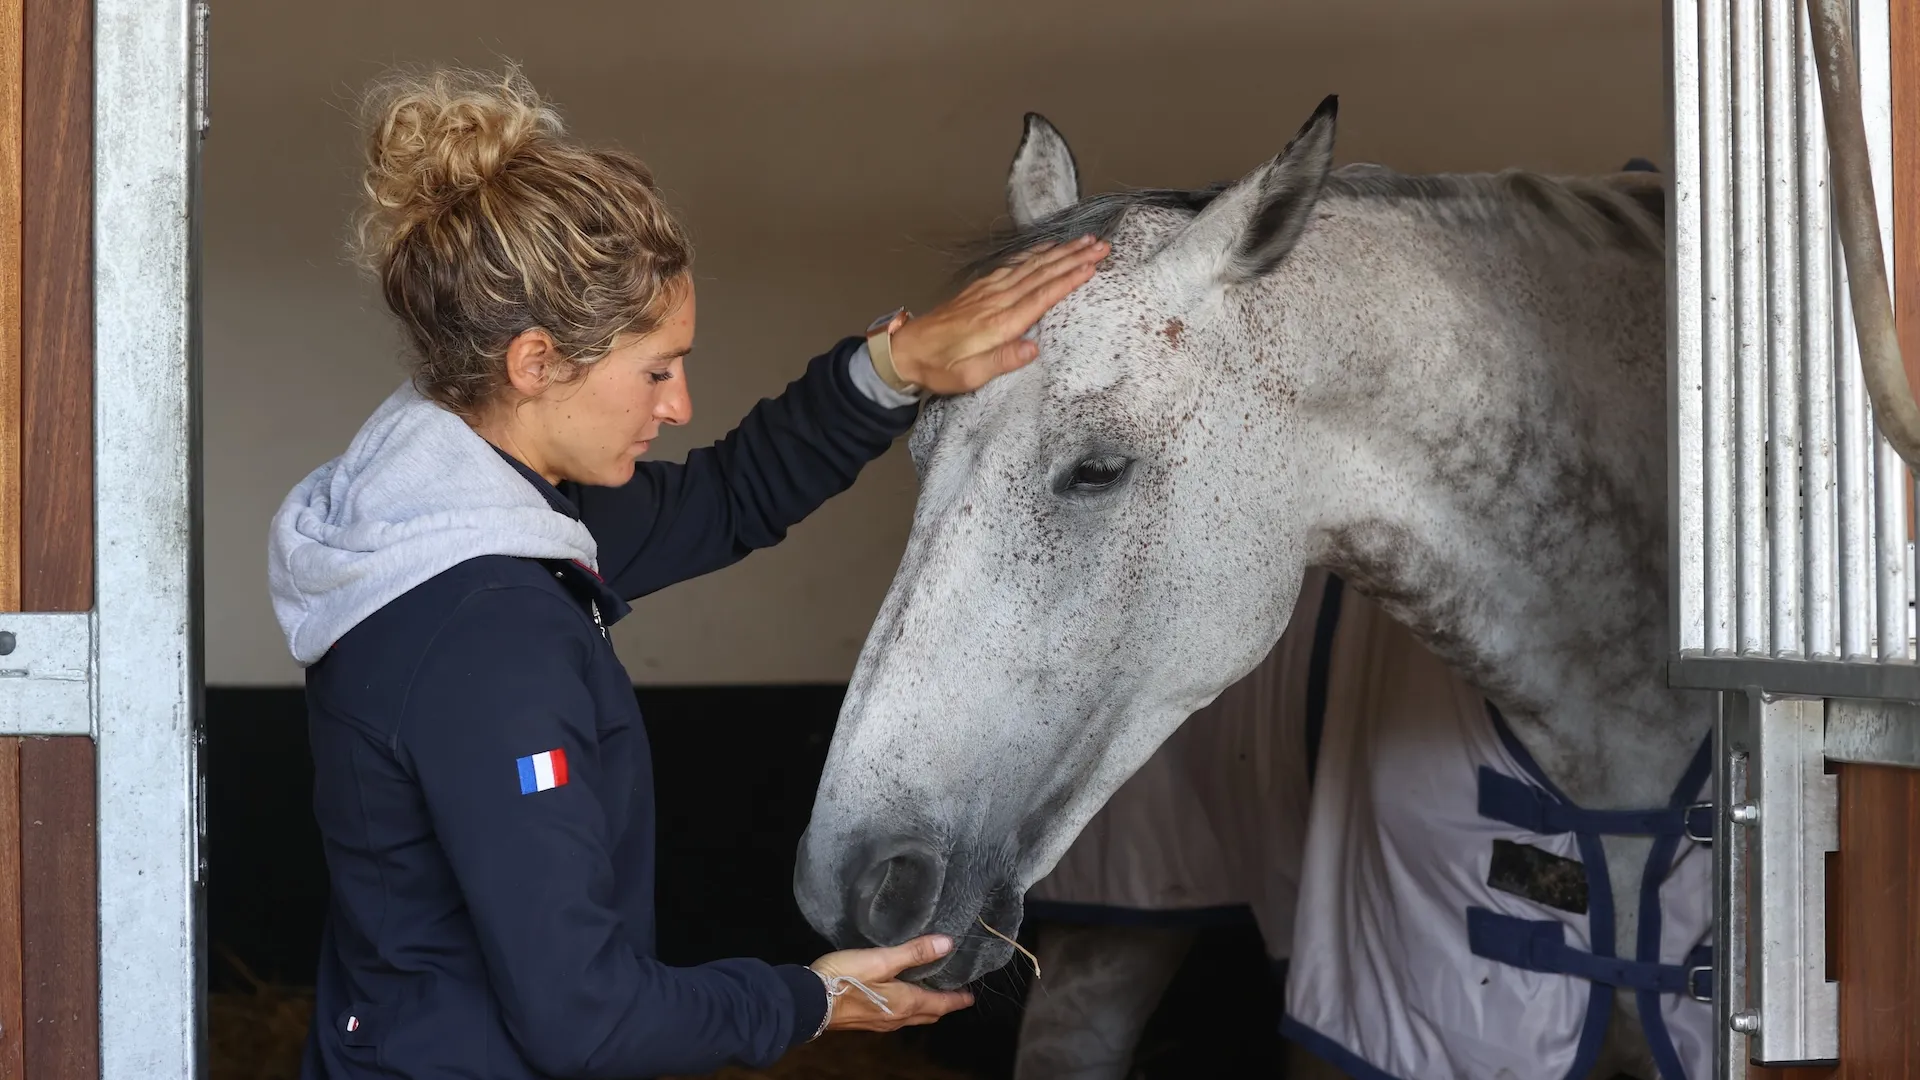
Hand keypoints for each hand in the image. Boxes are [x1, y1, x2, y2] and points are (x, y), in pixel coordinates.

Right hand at [808, 934, 974, 1032]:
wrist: (810, 1001)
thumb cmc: (847, 977)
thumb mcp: (882, 959)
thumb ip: (914, 952)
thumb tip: (948, 944)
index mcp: (905, 1003)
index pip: (940, 1004)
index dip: (957, 999)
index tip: (970, 996)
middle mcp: (896, 1018)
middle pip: (927, 1014)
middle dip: (943, 1005)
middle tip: (955, 994)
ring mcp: (880, 1023)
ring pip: (911, 1017)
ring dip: (925, 1007)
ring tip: (932, 994)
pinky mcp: (865, 1021)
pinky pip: (896, 1017)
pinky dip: (908, 1008)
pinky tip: (901, 997)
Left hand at [887, 235, 1110, 394]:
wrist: (906, 351)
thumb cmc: (939, 368)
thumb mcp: (968, 376)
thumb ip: (1001, 361)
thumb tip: (1033, 349)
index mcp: (998, 324)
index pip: (1040, 297)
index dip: (1068, 280)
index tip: (1092, 266)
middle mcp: (995, 301)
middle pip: (1041, 274)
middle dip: (1073, 258)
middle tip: (1101, 246)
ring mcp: (988, 291)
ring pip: (1030, 266)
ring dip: (1059, 252)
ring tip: (1084, 241)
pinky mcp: (980, 289)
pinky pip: (1013, 266)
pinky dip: (1034, 254)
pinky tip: (1047, 247)